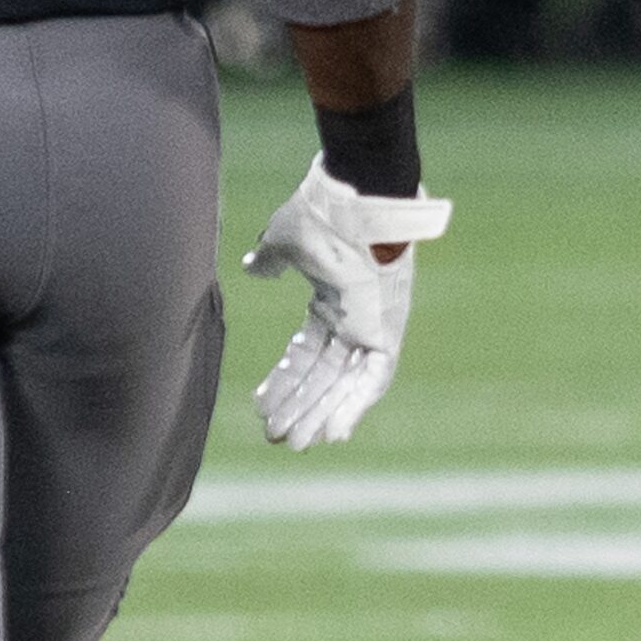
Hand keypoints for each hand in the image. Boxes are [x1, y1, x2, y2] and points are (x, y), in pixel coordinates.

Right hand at [242, 155, 450, 450]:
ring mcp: (372, 327)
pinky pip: (374, 378)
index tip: (260, 405)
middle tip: (276, 437)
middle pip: (322, 377)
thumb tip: (252, 266)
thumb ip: (270, 260)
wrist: (354, 198)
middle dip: (298, 407)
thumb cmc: (319, 214)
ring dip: (321, 413)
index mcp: (331, 303)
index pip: (305, 354)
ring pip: (345, 384)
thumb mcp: (284, 242)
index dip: (283, 381)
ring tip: (296, 442)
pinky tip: (335, 432)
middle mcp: (354, 320)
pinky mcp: (387, 332)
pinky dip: (356, 405)